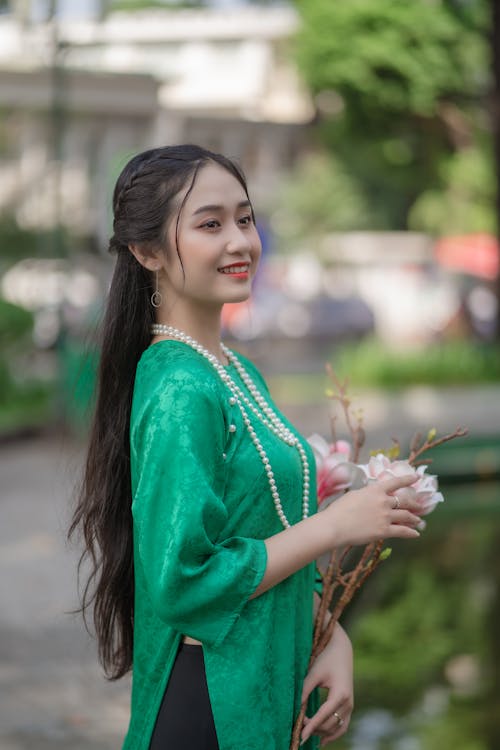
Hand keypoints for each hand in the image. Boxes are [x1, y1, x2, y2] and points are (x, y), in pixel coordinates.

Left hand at [300, 624, 352, 746]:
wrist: (341, 650)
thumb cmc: (326, 659)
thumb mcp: (314, 673)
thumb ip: (305, 691)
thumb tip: (295, 709)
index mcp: (340, 693)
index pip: (324, 715)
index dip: (312, 726)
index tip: (300, 735)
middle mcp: (348, 702)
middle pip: (330, 724)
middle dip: (314, 728)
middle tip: (298, 728)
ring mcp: (350, 705)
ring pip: (337, 728)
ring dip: (323, 733)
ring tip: (307, 735)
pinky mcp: (348, 706)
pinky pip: (343, 725)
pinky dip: (333, 733)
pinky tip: (321, 740)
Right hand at [324, 474, 421, 547]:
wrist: (335, 526)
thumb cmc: (339, 509)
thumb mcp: (354, 495)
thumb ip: (367, 494)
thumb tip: (373, 496)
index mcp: (375, 490)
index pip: (396, 482)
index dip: (408, 479)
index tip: (417, 477)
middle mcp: (383, 501)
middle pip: (405, 501)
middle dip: (415, 504)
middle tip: (419, 506)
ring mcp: (385, 516)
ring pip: (406, 516)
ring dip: (414, 519)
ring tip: (418, 521)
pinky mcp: (384, 531)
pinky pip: (402, 531)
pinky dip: (411, 533)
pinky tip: (416, 534)